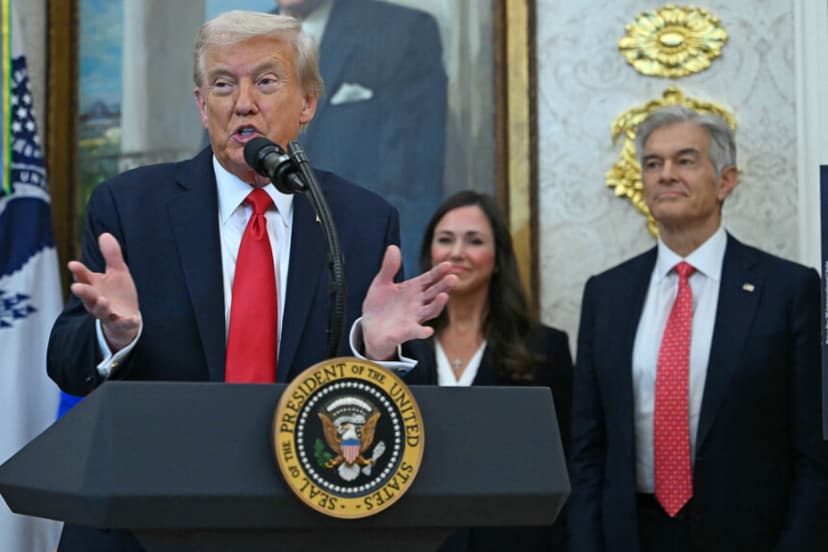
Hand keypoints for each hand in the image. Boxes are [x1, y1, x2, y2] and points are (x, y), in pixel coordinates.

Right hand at [68, 232, 141, 351]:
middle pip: (88, 296)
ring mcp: (108, 313)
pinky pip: (123, 324)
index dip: (79, 272)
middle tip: (77, 287)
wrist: (126, 319)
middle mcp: (97, 300)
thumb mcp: (117, 272)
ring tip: (102, 300)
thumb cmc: (117, 293)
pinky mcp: (121, 323)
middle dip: (83, 291)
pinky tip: (133, 320)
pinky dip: (127, 322)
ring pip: (101, 311)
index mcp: (94, 286)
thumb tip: (104, 234)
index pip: (84, 277)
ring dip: (100, 306)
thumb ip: (111, 256)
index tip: (73, 264)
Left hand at [361, 245, 456, 359]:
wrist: (370, 328)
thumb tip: (393, 247)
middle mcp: (417, 303)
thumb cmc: (379, 305)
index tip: (448, 264)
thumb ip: (389, 267)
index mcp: (412, 289)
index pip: (428, 279)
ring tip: (444, 296)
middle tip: (453, 278)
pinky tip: (428, 331)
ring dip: (437, 305)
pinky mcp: (406, 332)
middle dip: (444, 286)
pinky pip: (416, 332)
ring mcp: (413, 318)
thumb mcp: (381, 283)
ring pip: (430, 311)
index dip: (438, 272)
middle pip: (434, 293)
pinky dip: (423, 332)